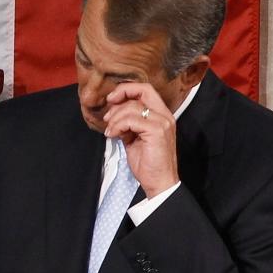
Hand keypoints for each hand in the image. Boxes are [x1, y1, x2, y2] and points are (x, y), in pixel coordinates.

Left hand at [103, 83, 179, 198]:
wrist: (158, 182)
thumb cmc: (147, 163)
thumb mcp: (134, 138)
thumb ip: (128, 123)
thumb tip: (113, 113)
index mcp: (161, 115)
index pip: (145, 90)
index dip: (126, 90)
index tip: (111, 100)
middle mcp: (165, 115)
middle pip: (143, 90)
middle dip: (120, 95)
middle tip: (107, 115)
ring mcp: (162, 122)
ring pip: (132, 107)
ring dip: (115, 119)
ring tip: (110, 132)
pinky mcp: (157, 131)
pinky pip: (131, 120)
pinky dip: (118, 126)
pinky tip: (113, 136)